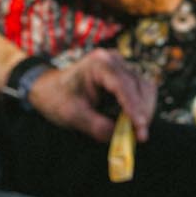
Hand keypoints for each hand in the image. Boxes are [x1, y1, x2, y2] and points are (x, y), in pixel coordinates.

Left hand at [29, 48, 155, 142]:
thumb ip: (94, 125)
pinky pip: (141, 90)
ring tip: (138, 132)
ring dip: (144, 110)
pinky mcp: (124, 75)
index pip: (123, 85)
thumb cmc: (58, 98)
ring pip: (144, 87)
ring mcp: (120, 66)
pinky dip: (141, 107)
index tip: (140, 128)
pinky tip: (134, 123)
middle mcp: (113, 60)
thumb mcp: (72, 115)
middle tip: (140, 136)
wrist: (51, 89)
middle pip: (139, 85)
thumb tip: (117, 135)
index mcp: (98, 64)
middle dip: (142, 111)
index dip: (134, 107)